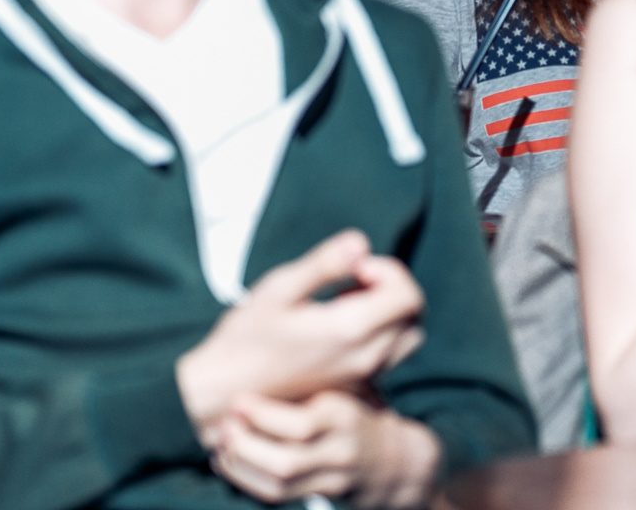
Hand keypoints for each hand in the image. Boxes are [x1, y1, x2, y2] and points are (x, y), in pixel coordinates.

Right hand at [176, 231, 423, 438]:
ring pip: (406, 339)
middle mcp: (364, 359)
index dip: (388, 270)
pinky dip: (380, 334)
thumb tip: (361, 243)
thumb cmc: (245, 337)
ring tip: (346, 303)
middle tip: (352, 280)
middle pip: (413, 316)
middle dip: (392, 288)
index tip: (354, 267)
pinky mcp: (351, 388)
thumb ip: (324, 265)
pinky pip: (388, 357)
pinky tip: (339, 327)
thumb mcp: (279, 288)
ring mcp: (360, 378)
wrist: (222, 392)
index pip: (408, 296)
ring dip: (388, 313)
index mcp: (350, 331)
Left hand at [210, 391, 440, 507]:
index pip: (301, 424)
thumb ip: (312, 375)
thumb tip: (259, 352)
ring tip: (222, 445)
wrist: (392, 461)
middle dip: (247, 446)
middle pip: (287, 461)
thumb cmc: (356, 412)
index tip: (237, 400)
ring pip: (278, 483)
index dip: (262, 416)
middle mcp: (339, 449)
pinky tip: (229, 463)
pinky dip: (247, 481)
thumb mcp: (344, 387)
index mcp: (342, 414)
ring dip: (242, 466)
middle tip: (224, 427)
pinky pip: (277, 496)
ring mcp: (331, 477)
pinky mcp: (320, 494)